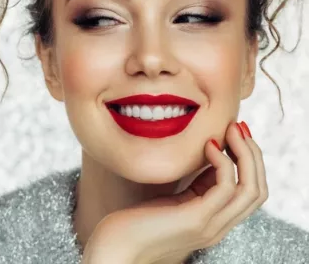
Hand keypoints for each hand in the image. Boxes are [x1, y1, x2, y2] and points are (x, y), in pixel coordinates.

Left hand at [82, 121, 267, 263]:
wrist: (117, 249)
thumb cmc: (136, 221)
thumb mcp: (174, 198)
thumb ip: (196, 184)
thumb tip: (210, 152)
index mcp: (215, 220)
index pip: (250, 191)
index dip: (249, 160)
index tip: (236, 132)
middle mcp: (219, 226)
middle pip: (258, 190)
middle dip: (254, 154)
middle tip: (239, 126)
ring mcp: (210, 225)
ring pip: (251, 189)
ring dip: (245, 154)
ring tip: (231, 130)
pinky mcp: (196, 220)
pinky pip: (225, 188)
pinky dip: (222, 163)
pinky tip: (207, 146)